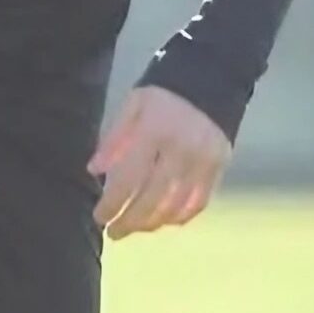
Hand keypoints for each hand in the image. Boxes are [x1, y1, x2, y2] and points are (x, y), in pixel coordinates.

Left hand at [91, 86, 233, 237]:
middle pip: (153, 198)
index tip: (99, 218)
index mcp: (153, 133)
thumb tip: (94, 170)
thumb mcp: (132, 105)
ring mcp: (203, 162)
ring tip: (136, 229)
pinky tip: (166, 222)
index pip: (130, 178)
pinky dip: (182, 216)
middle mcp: (180, 151)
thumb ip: (114, 139)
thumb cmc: (163, 94)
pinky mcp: (220, 167)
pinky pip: (200, 201)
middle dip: (130, 221)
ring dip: (154, 222)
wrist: (211, 79)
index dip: (113, 203)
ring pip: (177, 204)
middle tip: (114, 233)